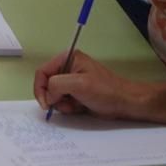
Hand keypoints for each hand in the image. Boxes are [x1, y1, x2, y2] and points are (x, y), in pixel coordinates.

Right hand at [33, 50, 150, 119]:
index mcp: (67, 58)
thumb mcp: (78, 84)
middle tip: (66, 105)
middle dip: (54, 98)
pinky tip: (80, 107)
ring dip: (62, 104)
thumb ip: (57, 85)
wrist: (124, 103)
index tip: (46, 104)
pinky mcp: (76, 93)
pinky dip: (68, 107)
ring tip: (76, 106)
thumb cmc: (104, 90)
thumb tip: (48, 96)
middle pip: (47, 84)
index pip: (42, 72)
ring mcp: (72, 81)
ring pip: (54, 95)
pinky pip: (63, 102)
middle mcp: (67, 68)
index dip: (40, 88)